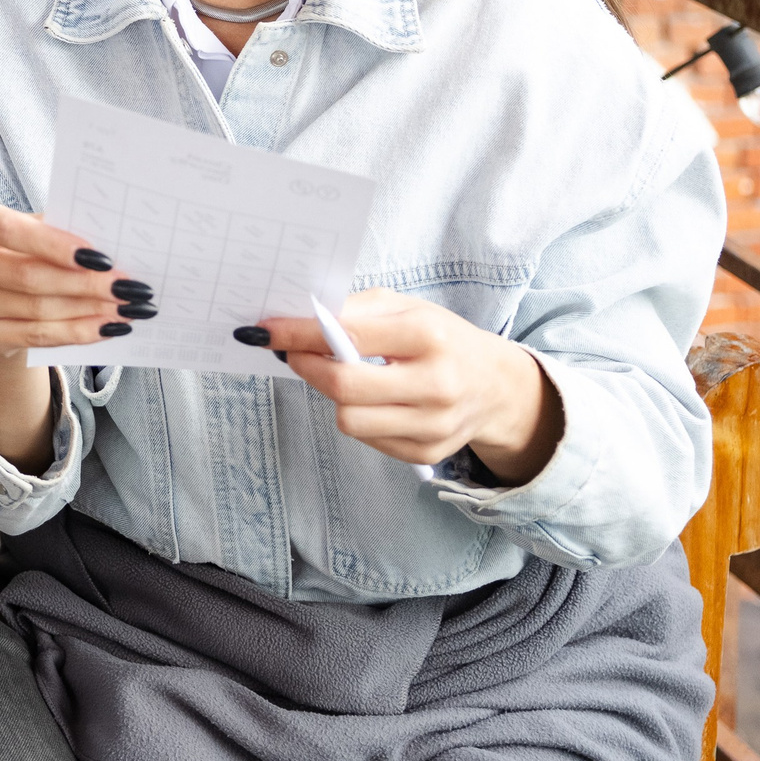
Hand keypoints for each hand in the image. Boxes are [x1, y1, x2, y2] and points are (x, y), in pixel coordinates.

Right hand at [0, 198, 152, 470]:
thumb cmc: (21, 248)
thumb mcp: (33, 227)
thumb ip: (60, 229)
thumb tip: (114, 244)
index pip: (6, 229)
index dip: (53, 243)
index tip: (101, 256)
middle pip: (26, 275)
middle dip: (85, 283)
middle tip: (130, 287)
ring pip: (35, 309)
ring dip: (89, 310)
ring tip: (128, 308)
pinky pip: (34, 336)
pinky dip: (77, 332)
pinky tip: (107, 328)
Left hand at [259, 288, 563, 483]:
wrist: (494, 385)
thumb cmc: (440, 339)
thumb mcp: (406, 308)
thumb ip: (355, 311)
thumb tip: (298, 320)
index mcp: (430, 336)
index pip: (349, 335)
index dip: (298, 334)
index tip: (265, 331)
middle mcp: (437, 383)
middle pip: (344, 386)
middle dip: (306, 367)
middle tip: (293, 353)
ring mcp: (434, 424)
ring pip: (349, 420)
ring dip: (331, 395)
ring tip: (340, 375)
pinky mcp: (427, 452)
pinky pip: (366, 438)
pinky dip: (357, 415)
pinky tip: (369, 399)